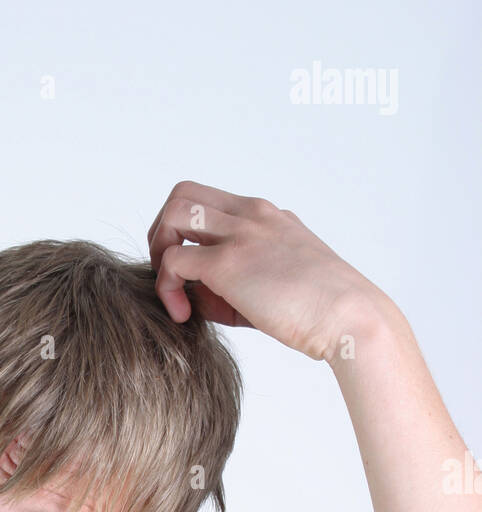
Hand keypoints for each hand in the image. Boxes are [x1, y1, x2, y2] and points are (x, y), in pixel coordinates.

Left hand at [147, 179, 385, 360]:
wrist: (352, 318)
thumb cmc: (323, 312)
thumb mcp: (282, 284)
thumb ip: (242, 282)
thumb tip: (199, 298)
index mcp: (268, 217)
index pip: (212, 204)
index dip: (191, 235)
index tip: (195, 273)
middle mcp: (253, 215)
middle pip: (184, 193)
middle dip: (164, 231)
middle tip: (169, 273)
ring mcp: (240, 234)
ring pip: (175, 212)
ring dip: (160, 249)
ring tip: (172, 291)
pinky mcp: (228, 263)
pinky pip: (174, 261)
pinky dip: (167, 289)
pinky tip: (184, 315)